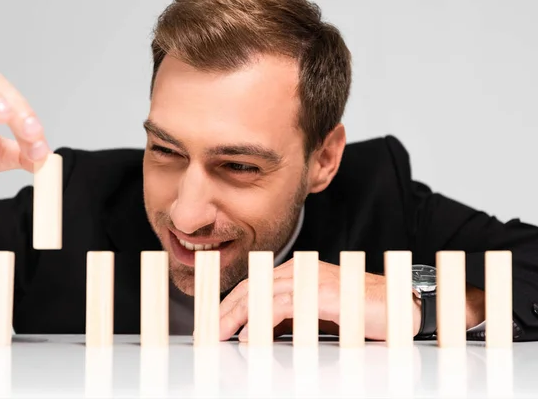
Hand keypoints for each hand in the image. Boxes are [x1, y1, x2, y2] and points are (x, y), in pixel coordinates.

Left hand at [219, 258, 421, 340]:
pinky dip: (260, 320)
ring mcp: (310, 280)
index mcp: (297, 272)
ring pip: (260, 295)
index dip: (230, 304)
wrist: (399, 306)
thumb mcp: (315, 314)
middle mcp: (300, 271)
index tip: (214, 323)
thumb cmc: (359, 311)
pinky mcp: (321, 293)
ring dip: (234, 315)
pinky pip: (281, 306)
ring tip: (217, 334)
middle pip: (251, 288)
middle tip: (206, 331)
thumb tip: (258, 332)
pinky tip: (246, 335)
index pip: (254, 286)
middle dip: (224, 309)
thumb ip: (289, 319)